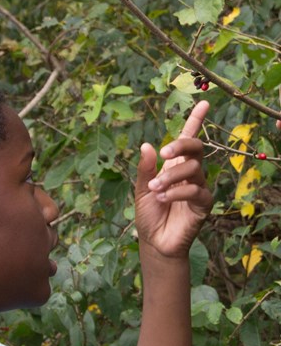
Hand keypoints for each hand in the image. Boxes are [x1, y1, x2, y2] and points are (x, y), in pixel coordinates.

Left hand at [135, 101, 212, 258]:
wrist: (154, 242)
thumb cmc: (148, 215)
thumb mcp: (141, 190)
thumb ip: (145, 170)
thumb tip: (146, 145)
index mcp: (173, 166)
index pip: (188, 139)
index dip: (195, 121)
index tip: (204, 103)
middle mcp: (189, 174)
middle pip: (196, 148)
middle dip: (181, 145)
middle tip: (164, 153)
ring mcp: (198, 188)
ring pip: (194, 168)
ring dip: (171, 176)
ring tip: (155, 190)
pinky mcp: (203, 204)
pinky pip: (196, 190)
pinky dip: (178, 192)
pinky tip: (164, 199)